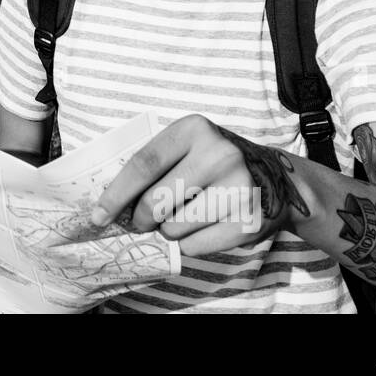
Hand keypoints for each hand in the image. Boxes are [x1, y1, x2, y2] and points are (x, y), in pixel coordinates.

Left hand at [89, 114, 311, 255]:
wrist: (278, 180)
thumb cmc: (214, 164)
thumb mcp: (187, 147)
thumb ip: (152, 166)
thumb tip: (108, 207)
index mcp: (195, 129)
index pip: (143, 165)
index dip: (115, 194)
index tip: (98, 215)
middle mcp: (219, 154)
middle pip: (155, 201)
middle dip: (140, 219)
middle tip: (142, 221)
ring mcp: (238, 188)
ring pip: (173, 228)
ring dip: (169, 230)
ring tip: (187, 215)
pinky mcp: (248, 221)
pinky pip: (195, 246)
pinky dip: (191, 243)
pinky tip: (207, 226)